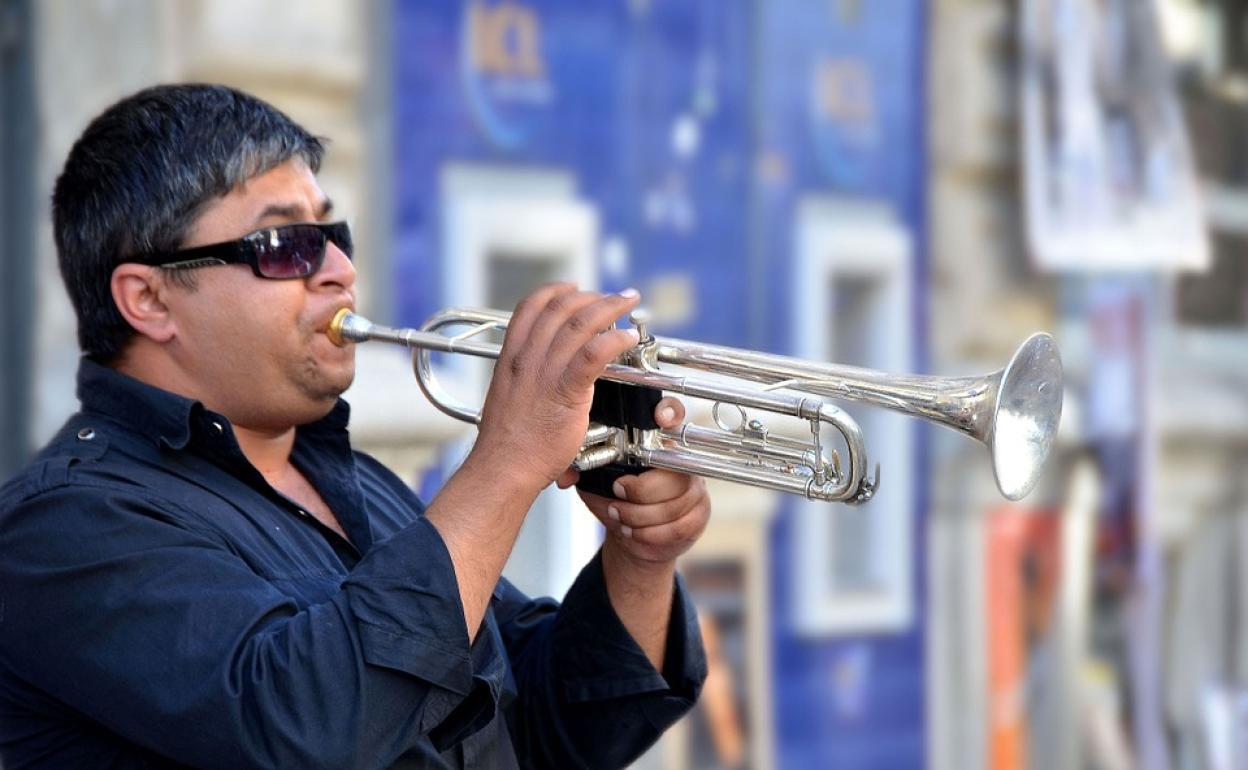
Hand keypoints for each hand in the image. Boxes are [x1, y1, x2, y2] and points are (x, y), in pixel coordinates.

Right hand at [470, 283, 640, 495]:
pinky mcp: (565, 390)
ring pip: (580, 323)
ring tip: (629, 302)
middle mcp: (527, 357)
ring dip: (610, 307)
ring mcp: (545, 372)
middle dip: (592, 295)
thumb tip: (543, 377)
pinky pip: (593, 353)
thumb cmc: (509, 443)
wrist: (504, 466)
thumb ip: (526, 380)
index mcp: (511, 356)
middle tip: (614, 298)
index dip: (556, 290)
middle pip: (561, 307)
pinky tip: (628, 337)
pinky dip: (614, 339)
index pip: (531, 306)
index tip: (575, 287)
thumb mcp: (509, 397)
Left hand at [572, 397, 711, 565]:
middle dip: (638, 491)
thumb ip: (588, 468)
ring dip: (639, 517)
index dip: (669, 414)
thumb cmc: (615, 501)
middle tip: (617, 495)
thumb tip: (568, 467)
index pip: (672, 416)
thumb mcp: (595, 481)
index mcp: (657, 443)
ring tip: (620, 517)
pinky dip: (651, 534)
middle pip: (671, 472)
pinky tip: (636, 532)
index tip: (660, 417)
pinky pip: (678, 526)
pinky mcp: (700, 513)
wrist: (632, 537)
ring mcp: (694, 486)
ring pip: (673, 503)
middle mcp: (681, 460)